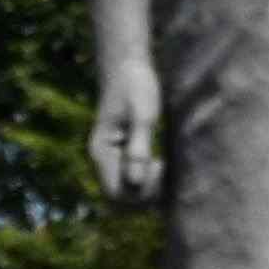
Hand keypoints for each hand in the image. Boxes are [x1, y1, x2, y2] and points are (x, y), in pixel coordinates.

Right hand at [88, 69, 163, 204]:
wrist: (127, 67)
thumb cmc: (135, 85)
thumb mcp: (142, 114)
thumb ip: (138, 147)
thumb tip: (136, 182)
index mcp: (101, 152)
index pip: (116, 193)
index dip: (141, 192)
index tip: (160, 166)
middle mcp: (102, 161)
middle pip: (120, 201)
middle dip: (145, 196)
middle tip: (166, 171)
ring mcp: (111, 161)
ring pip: (126, 196)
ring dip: (147, 193)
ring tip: (167, 171)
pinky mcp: (122, 157)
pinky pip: (133, 184)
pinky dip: (149, 184)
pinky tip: (164, 167)